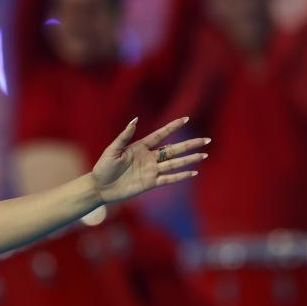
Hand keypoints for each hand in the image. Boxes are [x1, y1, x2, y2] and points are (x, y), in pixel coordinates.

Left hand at [91, 117, 208, 203]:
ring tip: (204, 154)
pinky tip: (193, 172)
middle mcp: (149, 157)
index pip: (161, 135)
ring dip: (189, 159)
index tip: (186, 119)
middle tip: (206, 140)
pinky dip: (181, 175)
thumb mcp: (113, 150)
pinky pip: (169, 178)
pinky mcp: (151, 182)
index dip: (172, 127)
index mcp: (140, 147)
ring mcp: (151, 170)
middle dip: (189, 144)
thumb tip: (135, 120)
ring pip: (174, 163)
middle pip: (173, 150)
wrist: (100, 187)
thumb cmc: (103, 167)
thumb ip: (125, 136)